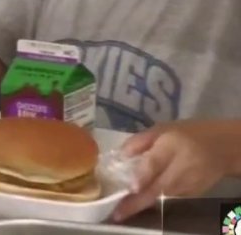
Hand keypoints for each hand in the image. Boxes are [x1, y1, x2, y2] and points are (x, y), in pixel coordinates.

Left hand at [112, 120, 236, 221]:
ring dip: (143, 202)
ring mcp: (189, 183)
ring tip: (123, 206)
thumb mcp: (162, 129)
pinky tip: (141, 198)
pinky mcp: (192, 193)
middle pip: (158, 187)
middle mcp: (182, 167)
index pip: (156, 163)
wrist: (222, 148)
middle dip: (138, 200)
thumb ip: (139, 141)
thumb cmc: (187, 134)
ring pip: (162, 196)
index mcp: (173, 145)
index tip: (131, 187)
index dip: (143, 176)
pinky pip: (169, 198)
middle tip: (118, 211)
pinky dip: (154, 199)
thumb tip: (120, 155)